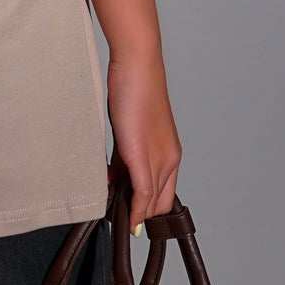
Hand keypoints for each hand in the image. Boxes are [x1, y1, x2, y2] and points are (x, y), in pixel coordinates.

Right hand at [106, 52, 181, 233]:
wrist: (137, 66)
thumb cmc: (133, 91)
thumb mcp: (130, 130)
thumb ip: (125, 156)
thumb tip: (115, 177)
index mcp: (171, 153)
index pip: (165, 195)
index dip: (149, 210)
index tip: (130, 215)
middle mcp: (170, 159)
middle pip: (159, 203)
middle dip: (140, 215)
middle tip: (118, 218)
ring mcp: (158, 158)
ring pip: (151, 201)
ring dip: (133, 213)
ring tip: (114, 214)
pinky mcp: (142, 155)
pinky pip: (142, 193)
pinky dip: (134, 209)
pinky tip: (123, 215)